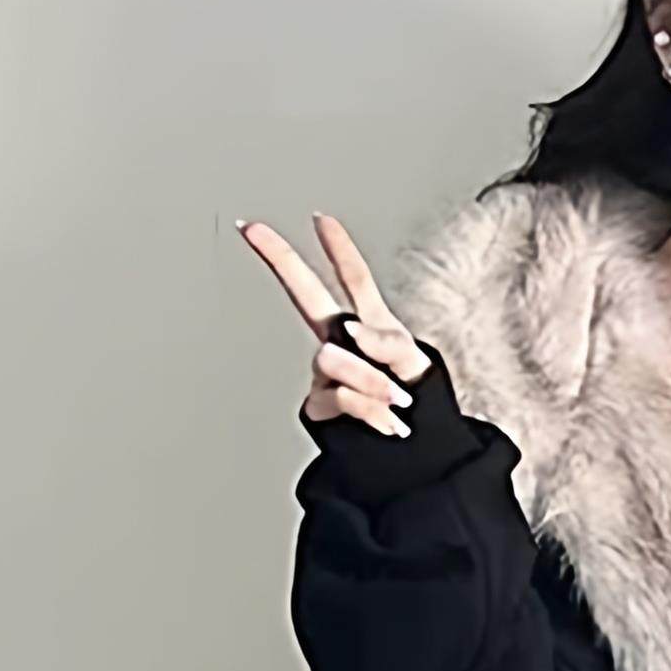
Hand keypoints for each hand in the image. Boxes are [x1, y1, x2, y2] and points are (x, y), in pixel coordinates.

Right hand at [236, 211, 429, 440]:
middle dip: (281, 259)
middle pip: (307, 295)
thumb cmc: (416, 399)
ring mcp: (326, 373)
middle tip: (254, 230)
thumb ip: (388, 341)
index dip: (339, 250)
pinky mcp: (319, 405)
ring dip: (371, 381)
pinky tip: (389, 423)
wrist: (415, 451)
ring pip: (334, 359)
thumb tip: (353, 331)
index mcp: (367, 325)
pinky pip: (340, 397)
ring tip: (398, 401)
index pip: (354, 280)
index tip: (320, 219)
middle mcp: (339, 342)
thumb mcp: (413, 363)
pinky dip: (370, 410)